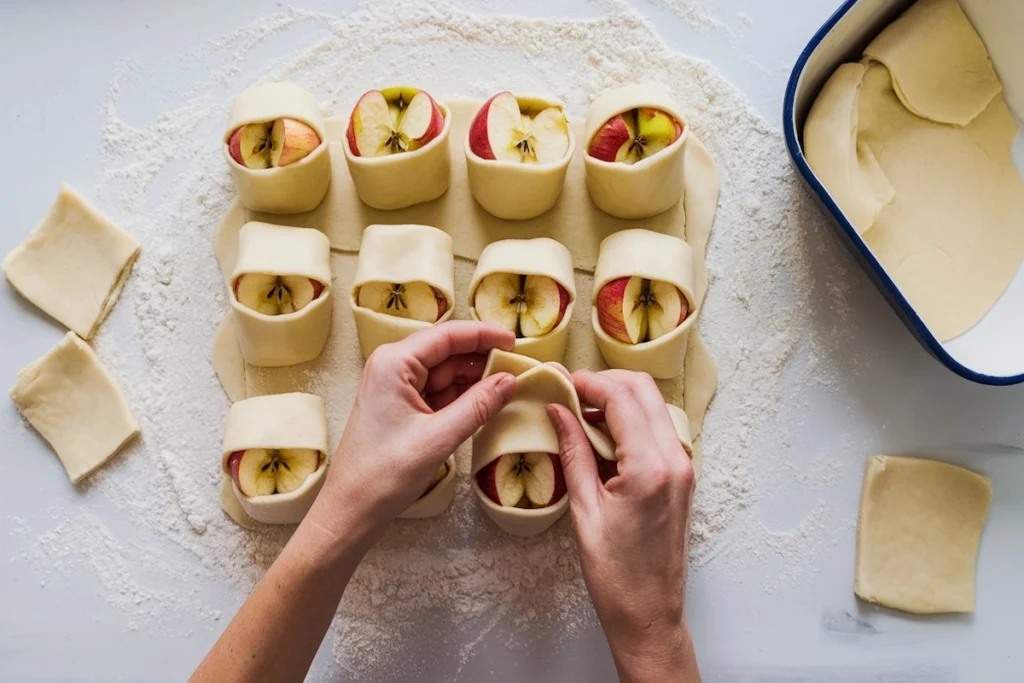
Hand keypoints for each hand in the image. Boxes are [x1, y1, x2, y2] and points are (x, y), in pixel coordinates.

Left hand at [309, 321, 517, 547]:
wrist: (352, 510)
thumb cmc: (385, 474)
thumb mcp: (439, 438)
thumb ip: (478, 405)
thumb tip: (511, 380)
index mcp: (394, 363)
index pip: (447, 335)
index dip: (484, 335)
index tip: (515, 342)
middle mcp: (393, 367)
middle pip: (447, 352)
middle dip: (482, 360)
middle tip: (518, 369)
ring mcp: (396, 387)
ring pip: (445, 374)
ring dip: (474, 380)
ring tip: (508, 387)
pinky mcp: (401, 407)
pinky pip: (438, 393)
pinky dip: (462, 397)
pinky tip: (486, 404)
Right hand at [546, 370, 698, 682]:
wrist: (650, 614)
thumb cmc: (615, 575)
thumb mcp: (584, 510)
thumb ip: (573, 452)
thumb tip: (558, 411)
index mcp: (650, 468)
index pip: (621, 398)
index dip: (587, 382)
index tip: (560, 382)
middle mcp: (675, 460)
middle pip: (643, 390)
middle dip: (605, 382)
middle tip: (570, 392)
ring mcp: (683, 467)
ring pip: (653, 405)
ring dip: (618, 399)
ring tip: (580, 413)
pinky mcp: (682, 476)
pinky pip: (657, 429)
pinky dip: (630, 420)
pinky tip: (602, 435)